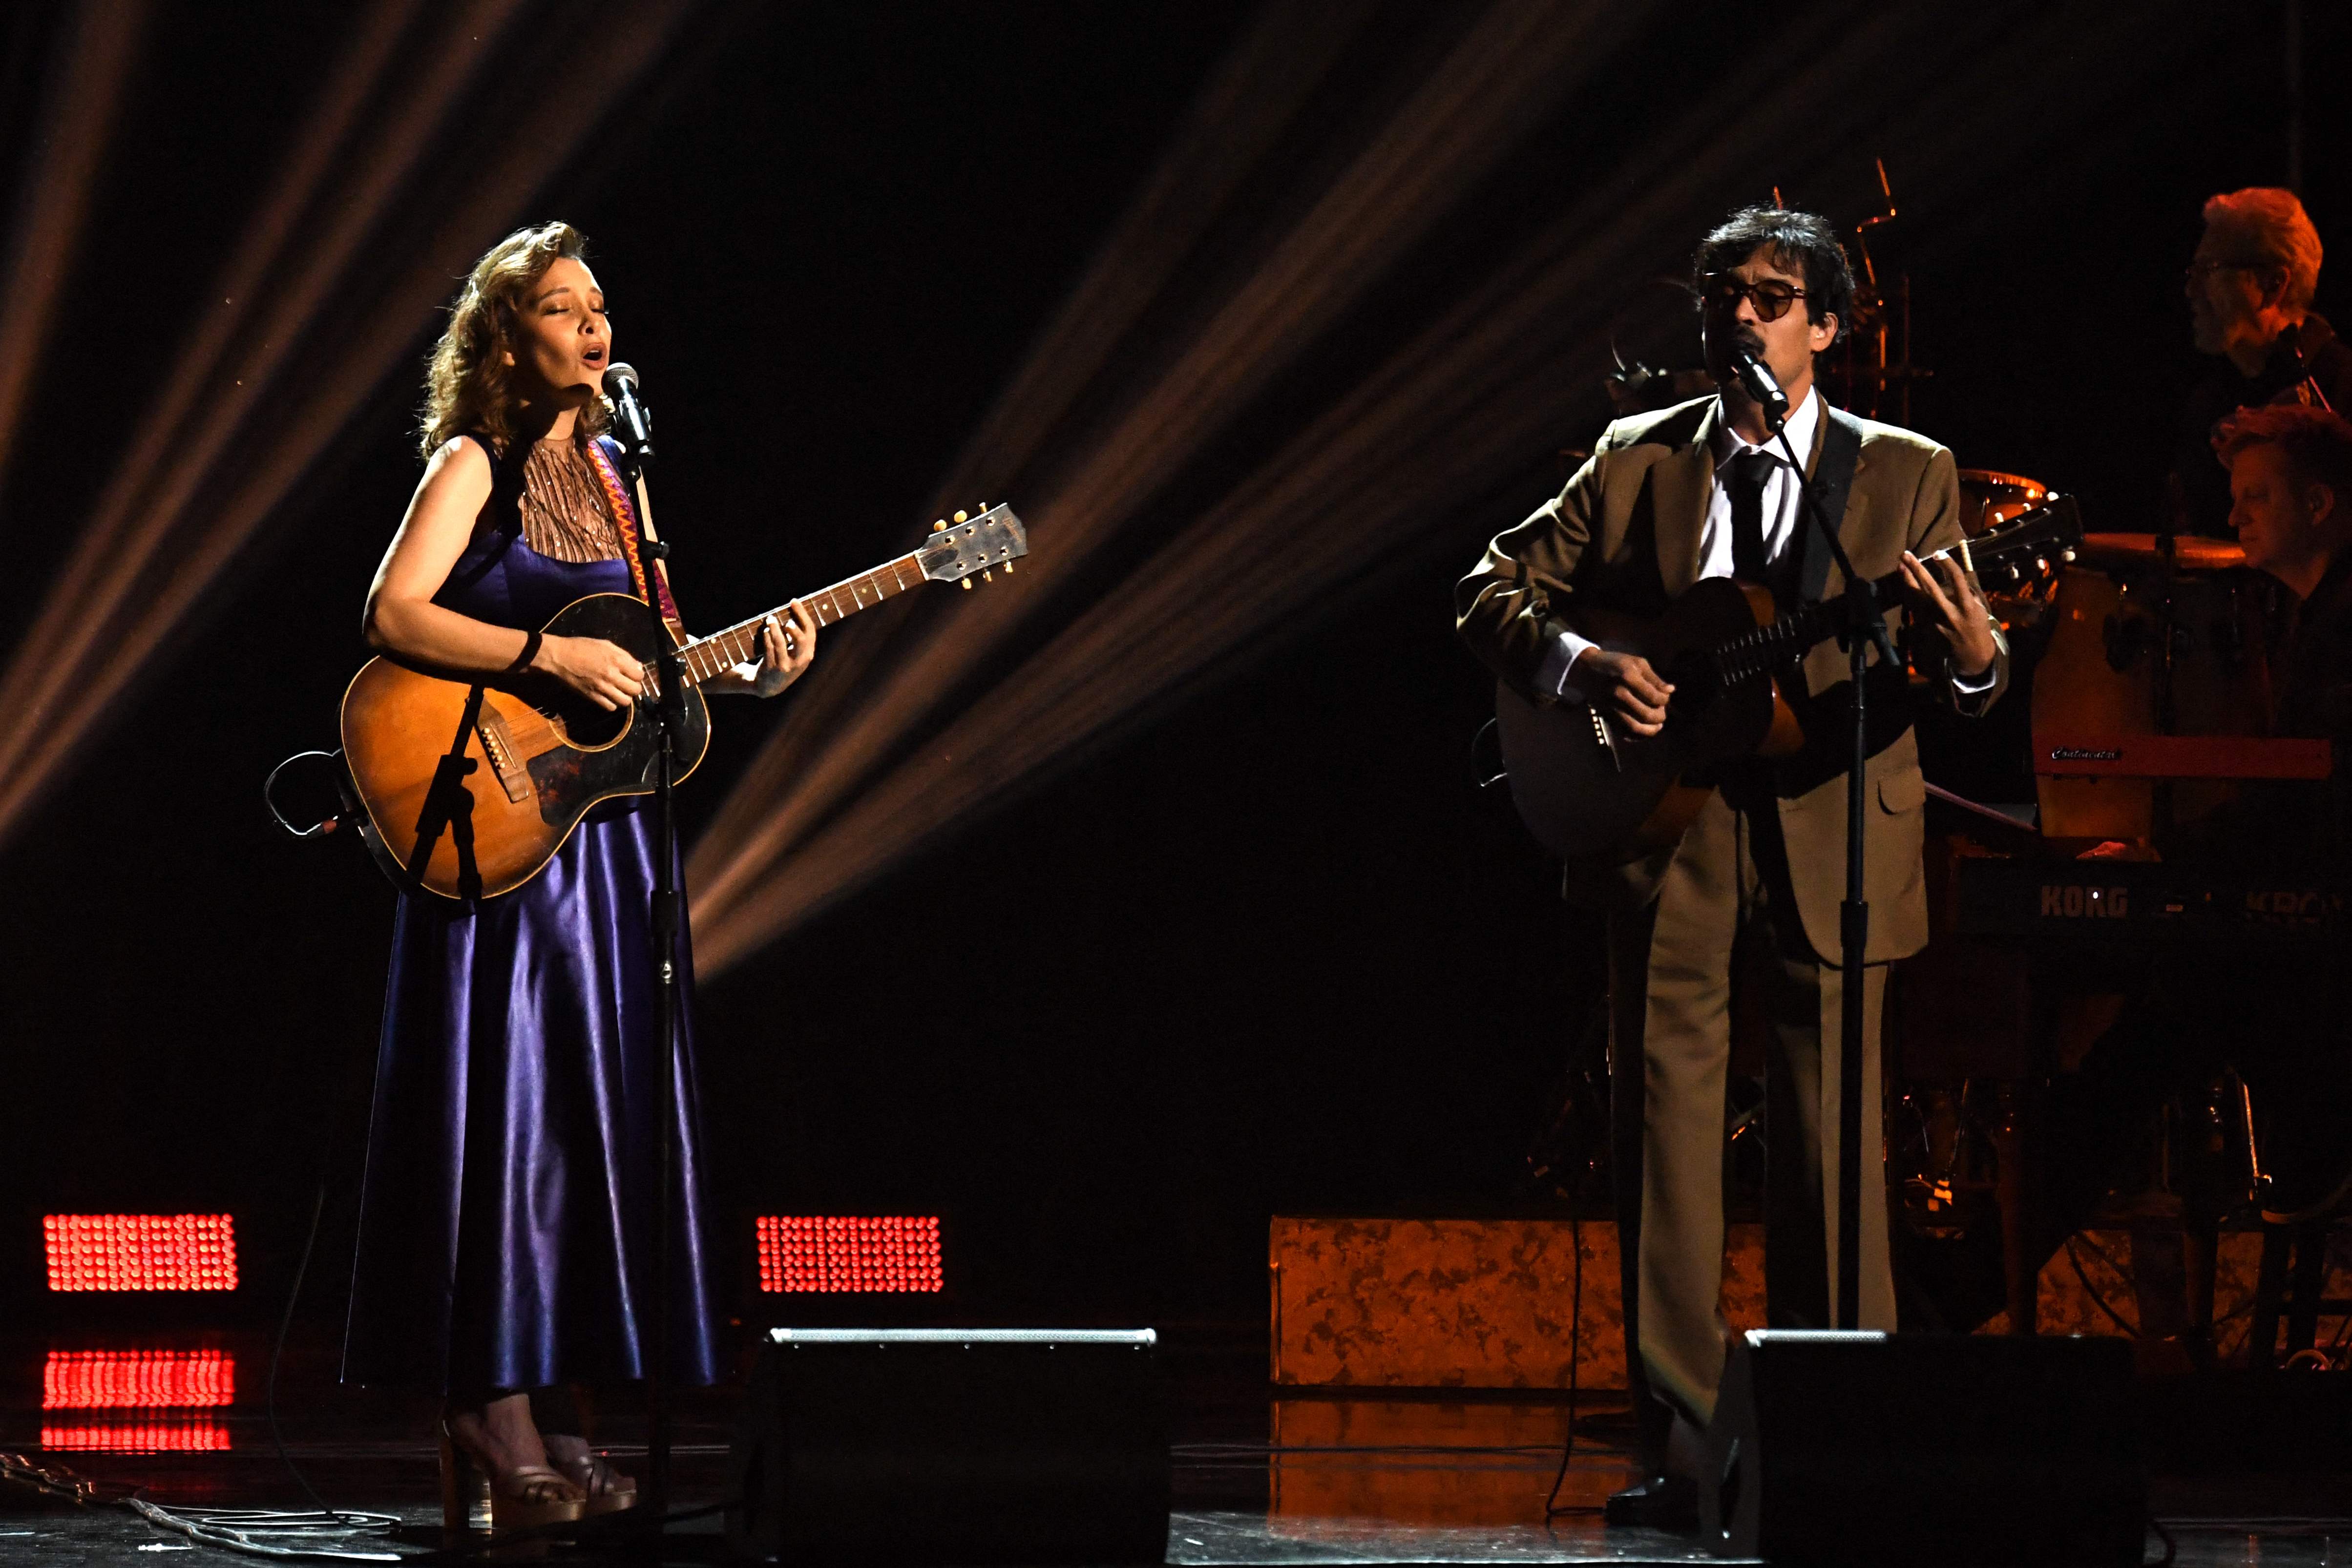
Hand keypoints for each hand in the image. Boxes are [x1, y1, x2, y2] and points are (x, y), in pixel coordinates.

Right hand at [533, 633, 643, 710]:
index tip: (632, 673)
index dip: (638, 675)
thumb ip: (624, 655)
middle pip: (635, 690)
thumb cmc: (581, 647)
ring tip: (619, 691)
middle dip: (634, 687)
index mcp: (616, 660)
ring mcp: (602, 688)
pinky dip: (612, 703)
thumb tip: (638, 666)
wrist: (559, 657)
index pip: (639, 675)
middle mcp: (611, 675)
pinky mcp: (592, 697)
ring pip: (625, 701)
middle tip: (627, 683)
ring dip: (624, 697)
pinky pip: (610, 707)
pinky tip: (608, 696)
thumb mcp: (605, 644)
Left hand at [749, 601, 817, 696]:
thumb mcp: (796, 653)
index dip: (802, 614)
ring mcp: (786, 666)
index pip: (810, 631)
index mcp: (808, 654)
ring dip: (775, 628)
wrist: (770, 686)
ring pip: (781, 642)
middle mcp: (800, 661)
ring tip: (770, 619)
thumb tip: (793, 608)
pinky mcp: (773, 668)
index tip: (793, 601)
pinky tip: (765, 631)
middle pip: (801, 639)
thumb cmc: (783, 662)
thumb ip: (798, 637)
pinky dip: (767, 638)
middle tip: (785, 617)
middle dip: (792, 626)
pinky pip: (769, 649)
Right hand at [1575, 647, 1673, 737]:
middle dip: (1660, 716)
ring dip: (1651, 729)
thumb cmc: (1615, 662)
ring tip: (1658, 725)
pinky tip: (1644, 730)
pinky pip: (1623, 731)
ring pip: (1635, 727)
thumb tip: (1670, 691)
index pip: (1654, 697)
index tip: (1665, 697)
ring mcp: (1611, 706)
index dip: (1665, 700)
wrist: (1586, 670)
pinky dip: (1636, 735)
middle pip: (1647, 714)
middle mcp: (1619, 694)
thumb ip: (1654, 678)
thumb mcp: (1637, 663)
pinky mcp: (1606, 715)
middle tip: (1663, 712)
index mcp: (1628, 677)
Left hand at [1899, 549, 1998, 678]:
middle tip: (1905, 554)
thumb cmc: (1978, 628)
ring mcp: (1935, 621)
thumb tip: (1953, 576)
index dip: (1947, 564)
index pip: (1957, 580)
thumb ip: (1967, 593)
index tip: (1938, 552)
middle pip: (1929, 587)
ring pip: (1916, 597)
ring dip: (1907, 580)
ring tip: (1901, 565)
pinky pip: (1915, 608)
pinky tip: (1905, 583)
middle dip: (1916, 569)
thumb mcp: (1980, 609)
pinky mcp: (1926, 628)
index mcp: (1967, 606)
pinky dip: (1909, 594)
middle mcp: (1949, 613)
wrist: (1972, 655)